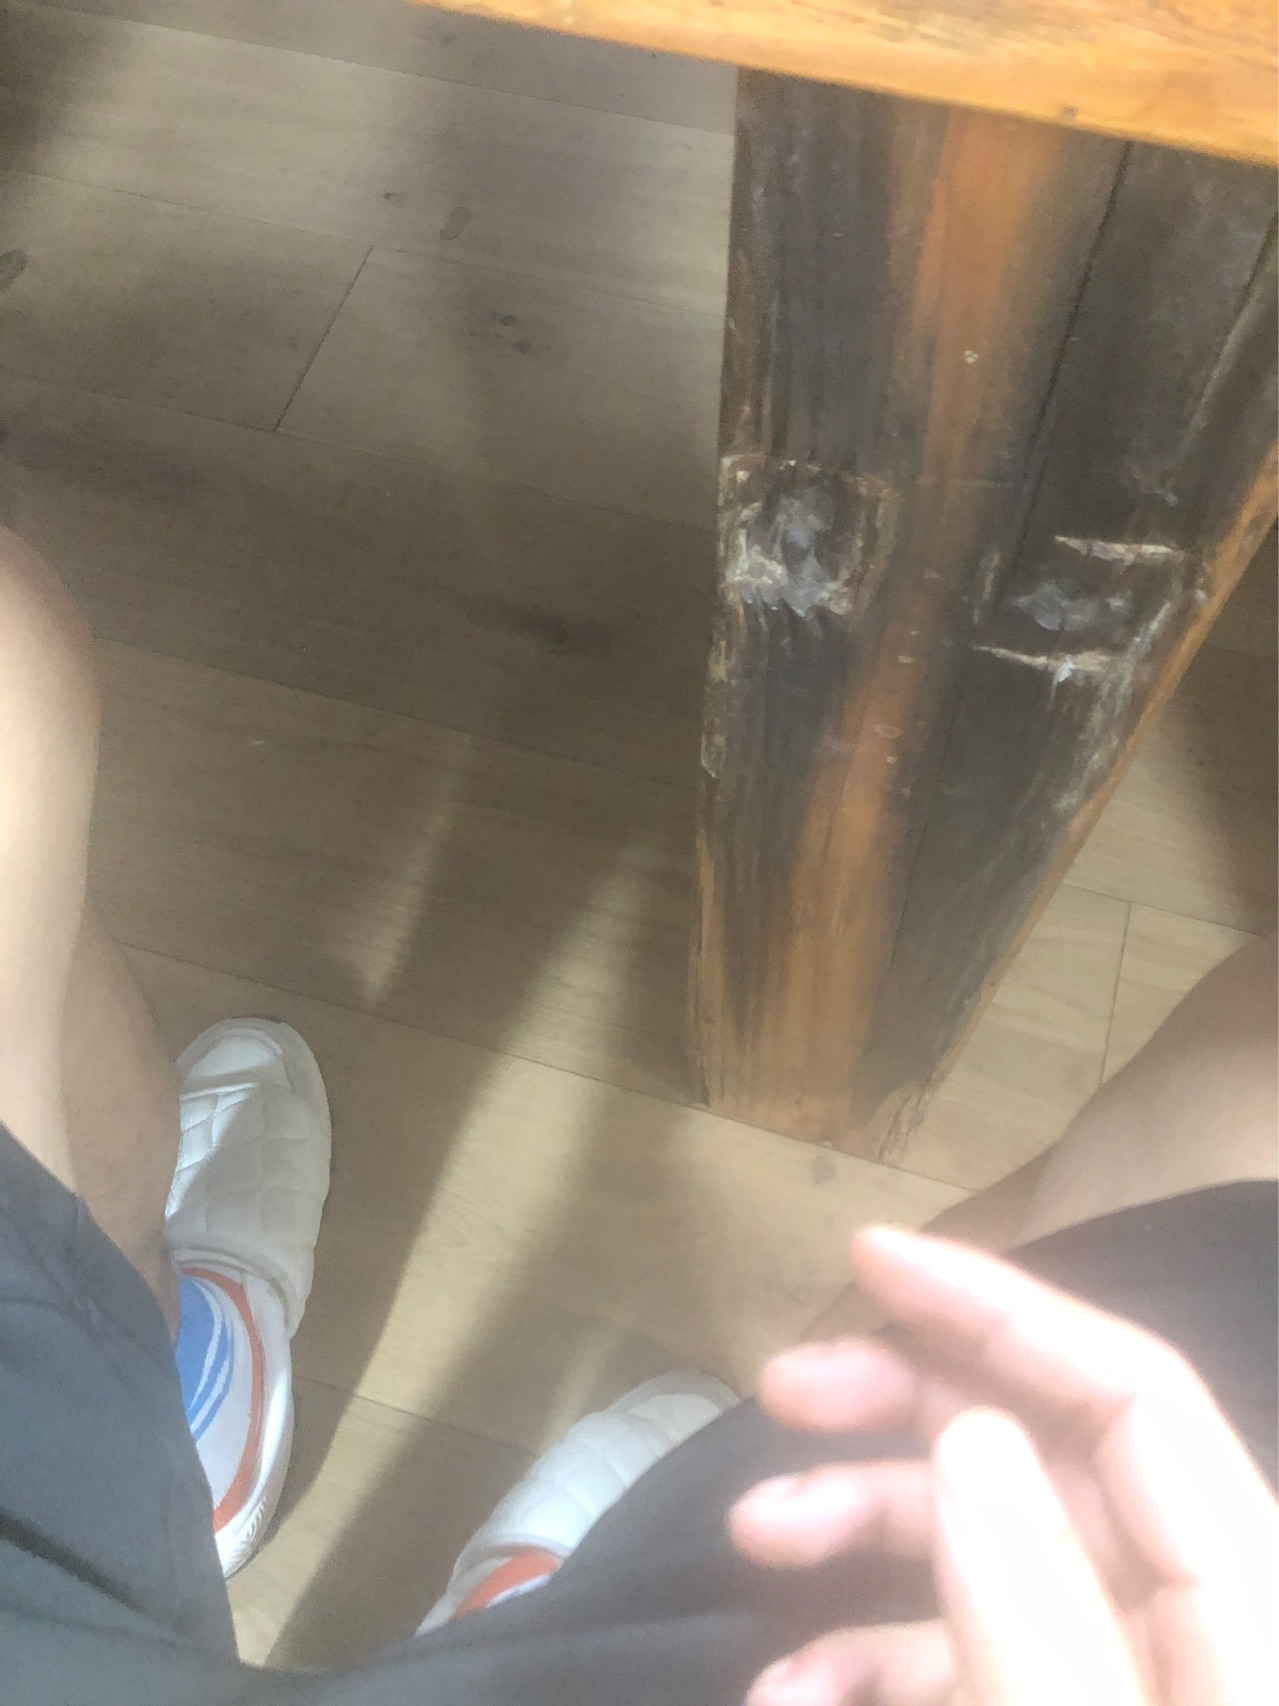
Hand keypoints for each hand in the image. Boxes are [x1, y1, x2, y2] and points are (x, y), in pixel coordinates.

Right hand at [730, 1226, 1277, 1705]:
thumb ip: (1041, 1616)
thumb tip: (970, 1433)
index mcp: (1248, 1608)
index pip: (1135, 1393)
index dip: (999, 1303)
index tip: (866, 1252)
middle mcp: (1195, 1621)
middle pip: (1050, 1451)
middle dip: (906, 1403)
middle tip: (782, 1387)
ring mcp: (1134, 1678)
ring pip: (999, 1547)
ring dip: (866, 1527)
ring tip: (754, 1534)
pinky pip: (981, 1655)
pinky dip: (879, 1655)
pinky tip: (794, 1686)